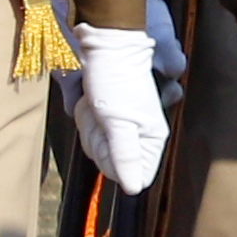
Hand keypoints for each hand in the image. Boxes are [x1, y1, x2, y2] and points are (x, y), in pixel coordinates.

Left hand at [64, 11, 169, 196]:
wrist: (106, 47)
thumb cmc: (116, 81)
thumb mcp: (120, 122)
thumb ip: (127, 157)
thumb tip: (135, 190)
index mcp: (151, 139)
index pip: (133, 175)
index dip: (114, 163)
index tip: (111, 139)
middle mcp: (139, 136)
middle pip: (112, 162)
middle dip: (99, 141)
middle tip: (102, 115)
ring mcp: (122, 126)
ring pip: (98, 147)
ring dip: (90, 127)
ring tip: (96, 104)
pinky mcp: (108, 117)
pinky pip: (91, 131)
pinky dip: (84, 117)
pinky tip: (89, 101)